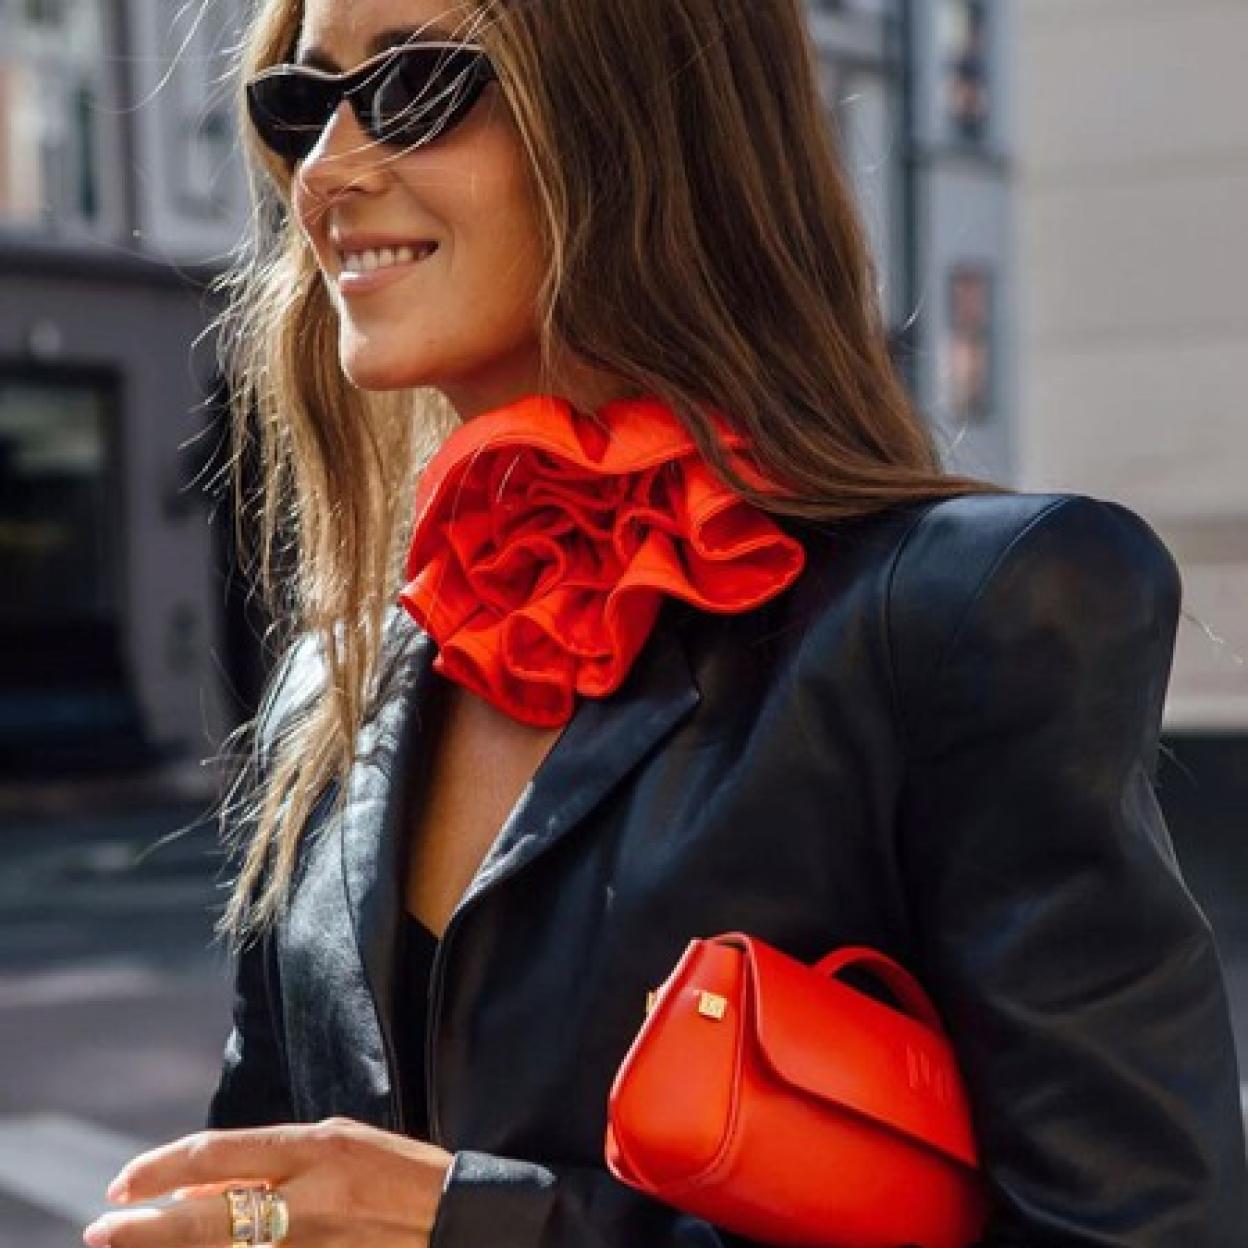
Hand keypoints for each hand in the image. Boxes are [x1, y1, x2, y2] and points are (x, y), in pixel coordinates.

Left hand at [82, 1116, 454, 1247]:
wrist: (460, 1219)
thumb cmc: (401, 1174)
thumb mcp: (342, 1145)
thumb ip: (273, 1164)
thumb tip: (197, 1190)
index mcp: (316, 1147)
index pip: (217, 1155)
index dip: (161, 1169)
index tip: (122, 1184)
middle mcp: (310, 1195)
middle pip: (206, 1214)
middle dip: (143, 1228)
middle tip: (99, 1231)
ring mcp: (315, 1243)